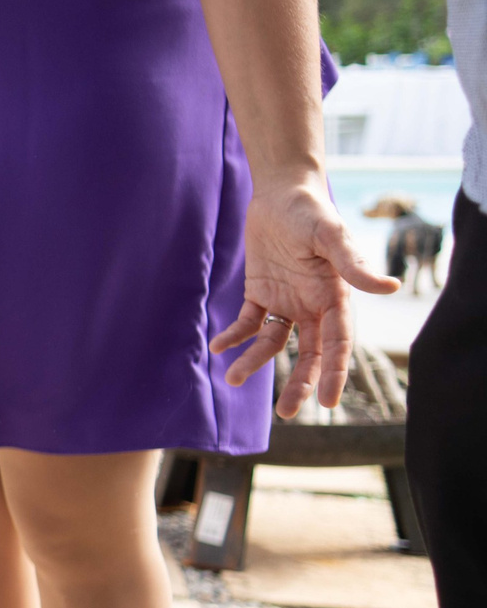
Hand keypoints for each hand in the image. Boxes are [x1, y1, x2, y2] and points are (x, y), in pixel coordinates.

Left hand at [208, 180, 396, 415]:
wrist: (280, 194)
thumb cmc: (310, 212)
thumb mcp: (330, 236)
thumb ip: (352, 264)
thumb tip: (389, 288)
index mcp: (335, 297)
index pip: (338, 343)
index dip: (335, 372)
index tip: (329, 402)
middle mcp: (312, 305)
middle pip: (309, 353)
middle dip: (300, 382)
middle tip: (287, 413)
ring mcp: (286, 301)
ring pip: (274, 343)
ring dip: (255, 362)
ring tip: (233, 379)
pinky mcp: (260, 292)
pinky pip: (248, 322)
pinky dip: (234, 335)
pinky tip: (219, 347)